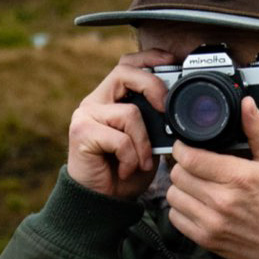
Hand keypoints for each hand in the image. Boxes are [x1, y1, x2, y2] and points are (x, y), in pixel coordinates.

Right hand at [67, 49, 174, 199]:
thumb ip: (156, 119)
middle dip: (152, 86)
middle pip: (125, 72)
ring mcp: (86, 116)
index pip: (127, 64)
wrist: (105, 201)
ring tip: (140, 161)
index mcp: (111, 98)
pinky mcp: (81, 133)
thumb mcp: (150, 140)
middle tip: (166, 107)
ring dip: (143, 142)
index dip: (148, 57)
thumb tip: (176, 105)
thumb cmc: (127, 170)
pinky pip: (120, 138)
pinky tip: (125, 169)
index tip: (170, 60)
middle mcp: (96, 101)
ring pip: (130, 112)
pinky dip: (130, 157)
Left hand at [167, 97, 258, 258]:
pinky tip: (196, 203)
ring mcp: (212, 222)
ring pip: (173, 195)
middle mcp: (222, 200)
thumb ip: (258, 131)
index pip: (190, 157)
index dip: (183, 148)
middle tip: (193, 165)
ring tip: (195, 183)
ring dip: (180, 187)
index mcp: (239, 177)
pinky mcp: (206, 239)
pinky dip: (181, 208)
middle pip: (178, 174)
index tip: (186, 146)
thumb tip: (247, 104)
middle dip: (183, 166)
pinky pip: (175, 217)